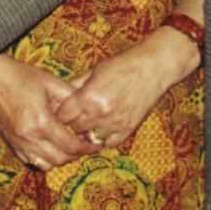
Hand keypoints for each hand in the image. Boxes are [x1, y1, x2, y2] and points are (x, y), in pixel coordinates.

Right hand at [0, 57, 92, 171]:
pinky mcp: (10, 143)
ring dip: (60, 159)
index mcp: (42, 121)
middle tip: (84, 146)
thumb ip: (70, 96)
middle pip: (60, 159)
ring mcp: (18, 142)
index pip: (70, 146)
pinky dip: (44, 159)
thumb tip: (87, 109)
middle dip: (76, 155)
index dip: (86, 147)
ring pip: (46, 164)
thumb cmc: (20, 77)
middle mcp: (29, 137)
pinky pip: (31, 161)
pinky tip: (50, 147)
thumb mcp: (50, 81)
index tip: (95, 144)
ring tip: (67, 147)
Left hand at [53, 26, 199, 148]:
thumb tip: (58, 97)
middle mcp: (100, 114)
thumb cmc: (122, 65)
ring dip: (89, 131)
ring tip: (92, 119)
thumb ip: (76, 85)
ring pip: (90, 138)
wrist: (152, 68)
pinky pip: (108, 144)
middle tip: (77, 114)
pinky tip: (105, 125)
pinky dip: (105, 137)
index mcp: (88, 97)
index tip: (62, 110)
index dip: (61, 113)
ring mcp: (114, 124)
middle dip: (74, 121)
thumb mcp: (94, 71)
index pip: (62, 116)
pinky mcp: (128, 131)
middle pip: (75, 129)